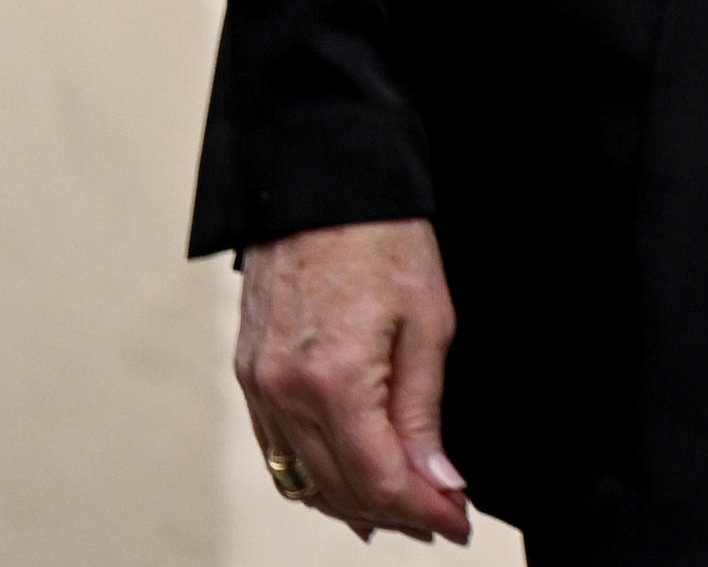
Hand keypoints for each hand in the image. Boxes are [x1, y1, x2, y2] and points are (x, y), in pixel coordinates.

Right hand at [235, 217, 472, 542]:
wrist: (321, 183)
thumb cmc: (382, 237)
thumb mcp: (428, 322)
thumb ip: (424, 413)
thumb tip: (438, 482)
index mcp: (334, 379)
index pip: (379, 479)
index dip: (423, 511)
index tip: (459, 522)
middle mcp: (285, 392)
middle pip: (340, 488)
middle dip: (395, 513)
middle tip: (441, 520)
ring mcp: (258, 386)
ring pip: (304, 479)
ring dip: (354, 503)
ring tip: (402, 512)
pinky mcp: (248, 375)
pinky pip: (278, 450)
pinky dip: (314, 476)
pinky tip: (348, 483)